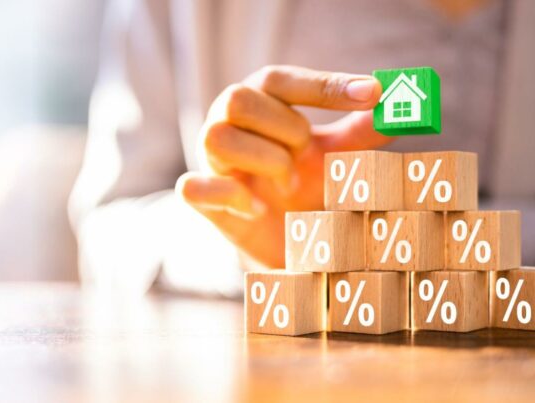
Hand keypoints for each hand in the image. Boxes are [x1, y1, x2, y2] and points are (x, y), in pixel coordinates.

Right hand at [176, 65, 391, 267]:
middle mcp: (228, 124)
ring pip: (217, 136)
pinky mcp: (203, 199)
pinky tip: (260, 208)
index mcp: (260, 104)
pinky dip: (232, 196)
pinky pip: (193, 187)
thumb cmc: (306, 185)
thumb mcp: (335, 157)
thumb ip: (359, 134)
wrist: (283, 238)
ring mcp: (211, 161)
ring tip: (289, 185)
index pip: (278, 79)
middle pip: (238, 99)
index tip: (372, 95)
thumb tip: (395, 110)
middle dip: (285, 129)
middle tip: (306, 156)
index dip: (323, 85)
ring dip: (265, 161)